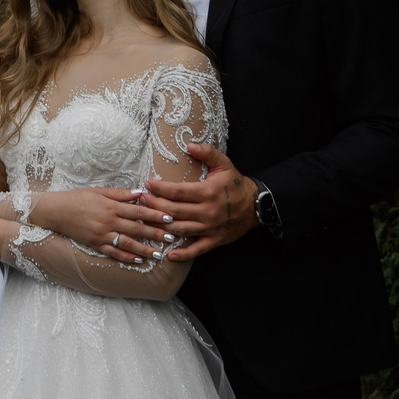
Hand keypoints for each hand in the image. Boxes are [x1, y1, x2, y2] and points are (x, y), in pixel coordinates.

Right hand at [31, 187, 171, 269]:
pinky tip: (137, 260)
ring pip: (128, 243)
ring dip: (144, 249)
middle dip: (156, 233)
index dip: (155, 214)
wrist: (56, 211)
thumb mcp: (100, 191)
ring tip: (158, 253)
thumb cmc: (78, 198)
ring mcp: (102, 235)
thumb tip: (140, 193)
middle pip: (137, 228)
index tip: (170, 217)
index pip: (139, 211)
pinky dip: (126, 257)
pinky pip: (114, 253)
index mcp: (112, 206)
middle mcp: (109, 221)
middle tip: (172, 237)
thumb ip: (121, 194)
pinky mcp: (95, 244)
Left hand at [138, 143, 257, 262]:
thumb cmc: (235, 184)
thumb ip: (207, 153)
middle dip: (154, 205)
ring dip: (161, 226)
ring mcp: (210, 228)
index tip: (148, 185)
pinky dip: (182, 254)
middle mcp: (207, 211)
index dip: (160, 189)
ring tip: (146, 220)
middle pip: (174, 210)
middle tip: (141, 200)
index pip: (177, 192)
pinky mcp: (214, 240)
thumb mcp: (224, 164)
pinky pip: (196, 249)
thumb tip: (189, 145)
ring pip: (180, 229)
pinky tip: (168, 254)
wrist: (256, 205)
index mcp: (207, 192)